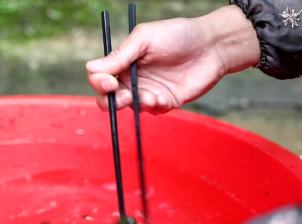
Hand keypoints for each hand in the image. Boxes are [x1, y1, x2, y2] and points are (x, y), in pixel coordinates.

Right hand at [86, 5, 259, 113]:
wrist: (211, 46)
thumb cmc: (178, 35)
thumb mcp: (145, 38)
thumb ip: (120, 55)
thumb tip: (91, 68)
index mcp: (124, 61)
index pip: (100, 77)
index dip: (99, 82)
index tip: (109, 82)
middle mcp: (132, 78)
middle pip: (109, 98)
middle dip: (112, 100)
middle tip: (123, 95)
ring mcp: (148, 91)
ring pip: (130, 107)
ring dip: (136, 104)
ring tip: (150, 96)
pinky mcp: (164, 102)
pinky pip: (151, 111)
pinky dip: (154, 107)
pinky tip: (162, 98)